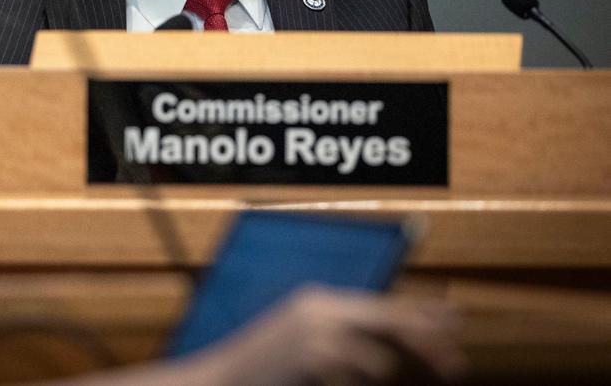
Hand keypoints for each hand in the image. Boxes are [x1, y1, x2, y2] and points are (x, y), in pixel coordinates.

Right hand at [198, 287, 466, 384]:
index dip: (425, 312)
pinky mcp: (315, 367)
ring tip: (352, 376)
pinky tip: (329, 381)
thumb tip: (394, 340)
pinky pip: (357, 383)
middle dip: (428, 347)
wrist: (221, 380)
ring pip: (379, 366)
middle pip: (394, 327)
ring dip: (380, 379)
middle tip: (457, 366)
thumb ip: (343, 328)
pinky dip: (357, 384)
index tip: (458, 319)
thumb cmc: (265, 365)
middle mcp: (323, 315)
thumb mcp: (304, 332)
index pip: (386, 303)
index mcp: (321, 302)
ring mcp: (319, 342)